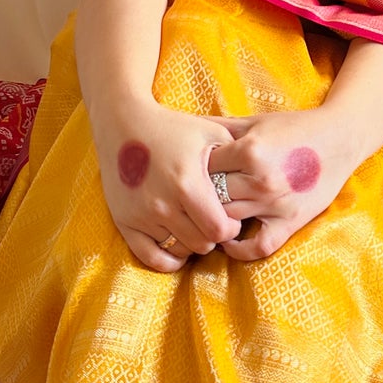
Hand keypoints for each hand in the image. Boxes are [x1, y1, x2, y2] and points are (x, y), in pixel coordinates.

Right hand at [94, 101, 241, 270]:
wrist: (124, 123)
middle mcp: (163, 205)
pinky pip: (150, 258)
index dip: (231, 227)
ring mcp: (142, 216)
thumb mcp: (211, 134)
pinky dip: (168, 259)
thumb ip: (236, 159)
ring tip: (194, 225)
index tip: (230, 217)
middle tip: (212, 220)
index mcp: (188, 185)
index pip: (220, 231)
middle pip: (202, 244)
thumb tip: (259, 182)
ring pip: (180, 251)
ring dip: (192, 243)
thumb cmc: (173, 128)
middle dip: (213, 235)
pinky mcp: (124, 222)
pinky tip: (178, 245)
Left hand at [205, 111, 353, 261]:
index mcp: (249, 150)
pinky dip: (241, 250)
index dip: (194, 170)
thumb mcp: (255, 121)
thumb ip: (219, 127)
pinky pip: (259, 246)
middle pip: (211, 196)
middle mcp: (261, 179)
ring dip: (215, 219)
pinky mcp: (291, 221)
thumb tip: (183, 128)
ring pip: (227, 219)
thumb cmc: (294, 127)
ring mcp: (276, 204)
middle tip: (195, 197)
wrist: (340, 138)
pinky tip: (230, 242)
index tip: (192, 172)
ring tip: (208, 216)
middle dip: (201, 196)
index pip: (204, 168)